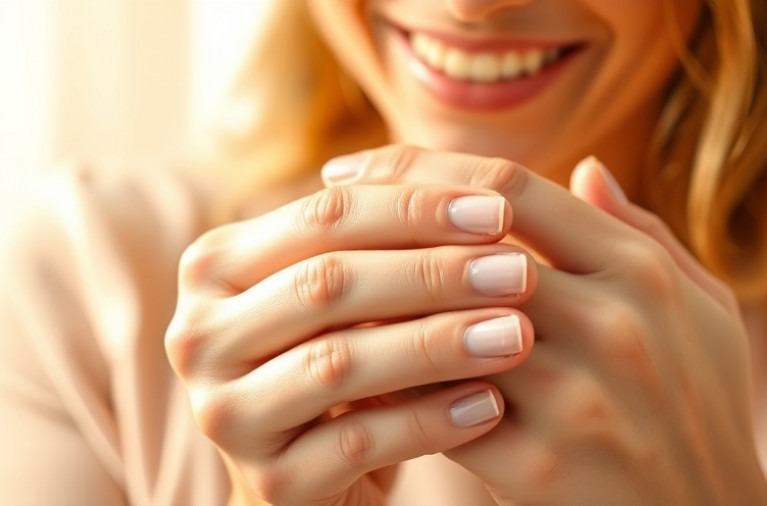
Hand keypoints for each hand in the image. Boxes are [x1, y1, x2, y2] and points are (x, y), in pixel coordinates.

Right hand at [165, 183, 538, 504]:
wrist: (315, 470)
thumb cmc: (344, 356)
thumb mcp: (351, 293)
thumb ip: (387, 240)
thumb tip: (488, 196)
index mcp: (217, 266)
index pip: (324, 216)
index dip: (415, 208)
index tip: (501, 212)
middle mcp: (200, 334)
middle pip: (329, 283)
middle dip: (434, 273)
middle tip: (518, 272)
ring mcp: (224, 413)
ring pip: (338, 362)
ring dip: (437, 344)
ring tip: (516, 335)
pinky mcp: (267, 482)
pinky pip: (356, 441)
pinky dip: (429, 421)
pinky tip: (489, 404)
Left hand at [323, 146, 766, 504]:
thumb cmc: (701, 408)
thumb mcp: (702, 312)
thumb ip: (643, 232)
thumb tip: (586, 166)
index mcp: (641, 271)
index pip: (509, 188)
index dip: (422, 169)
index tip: (362, 169)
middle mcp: (612, 323)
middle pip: (462, 243)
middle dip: (380, 220)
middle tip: (323, 214)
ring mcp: (576, 396)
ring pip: (439, 326)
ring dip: (377, 300)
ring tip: (326, 283)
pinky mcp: (542, 467)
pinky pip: (438, 409)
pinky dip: (393, 384)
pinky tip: (359, 368)